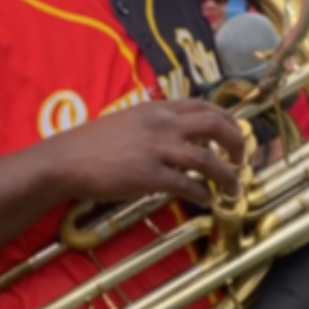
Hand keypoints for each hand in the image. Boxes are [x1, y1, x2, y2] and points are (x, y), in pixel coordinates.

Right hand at [48, 98, 245, 206]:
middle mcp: (163, 124)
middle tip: (241, 159)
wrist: (67, 159)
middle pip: (216, 126)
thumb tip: (174, 133)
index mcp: (158, 108)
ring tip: (233, 188)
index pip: (205, 106)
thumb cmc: (92, 143)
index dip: (228, 120)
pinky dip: (203, 195)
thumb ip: (153, 123)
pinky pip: (188, 185)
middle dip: (237, 143)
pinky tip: (207, 201)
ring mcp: (158, 149)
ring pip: (209, 160)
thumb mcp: (128, 120)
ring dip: (227, 176)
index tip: (235, 133)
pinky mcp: (150, 175)